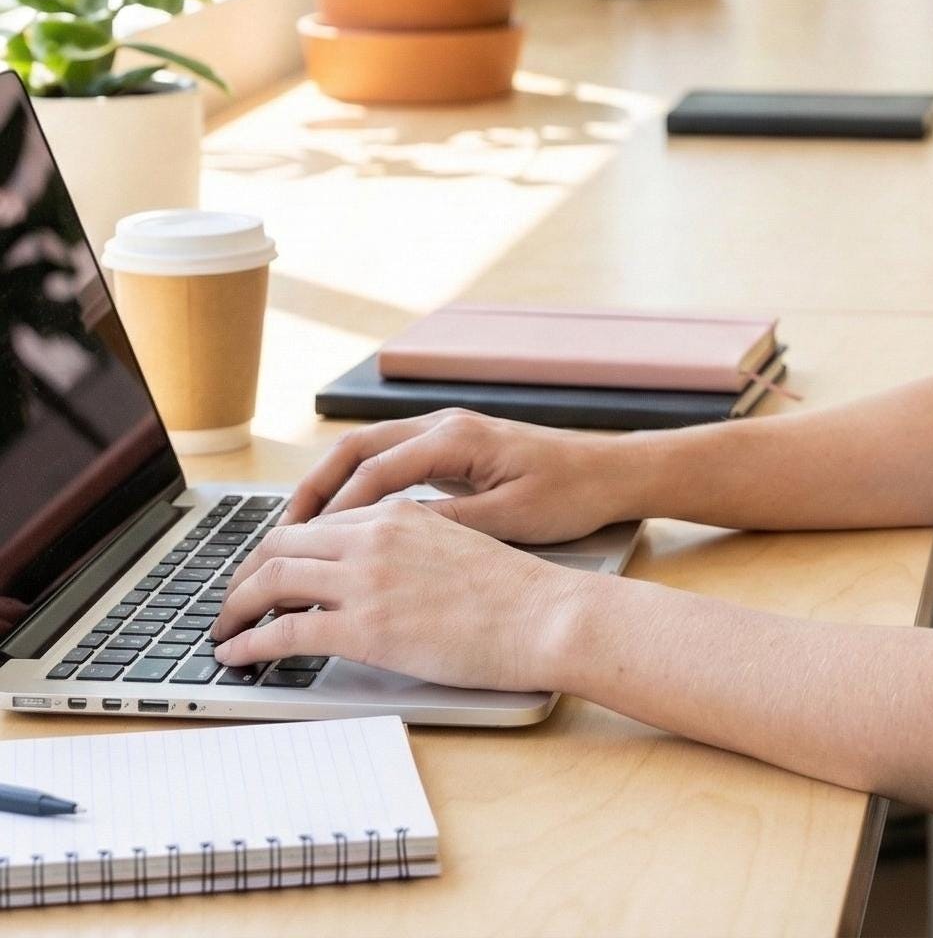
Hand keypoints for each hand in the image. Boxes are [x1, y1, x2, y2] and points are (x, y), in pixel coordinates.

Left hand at [209, 497, 587, 691]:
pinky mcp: (366, 628)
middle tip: (233, 602)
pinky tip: (238, 655)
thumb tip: (382, 572)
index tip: (267, 571)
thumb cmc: (517, 592)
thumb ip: (412, 546)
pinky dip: (250, 643)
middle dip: (245, 574)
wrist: (546, 616)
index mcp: (401, 512)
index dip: (281, 547)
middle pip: (282, 542)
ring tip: (224, 631)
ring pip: (272, 579)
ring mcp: (368, 580)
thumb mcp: (459, 545)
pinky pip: (284, 631)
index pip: (319, 521)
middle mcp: (377, 536)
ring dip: (236, 607)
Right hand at [282, 408, 641, 543]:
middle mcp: (445, 425)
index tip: (300, 549)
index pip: (374, 471)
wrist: (614, 471)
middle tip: (276, 535)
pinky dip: (357, 487)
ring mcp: (447, 432)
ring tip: (296, 531)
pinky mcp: (454, 448)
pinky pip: (390, 461)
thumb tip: (387, 541)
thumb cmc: (571, 493)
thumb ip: (447, 526)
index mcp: (457, 437)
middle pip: (356, 449)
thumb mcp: (509, 518)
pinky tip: (343, 523)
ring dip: (329, 486)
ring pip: (368, 451)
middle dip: (312, 489)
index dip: (333, 513)